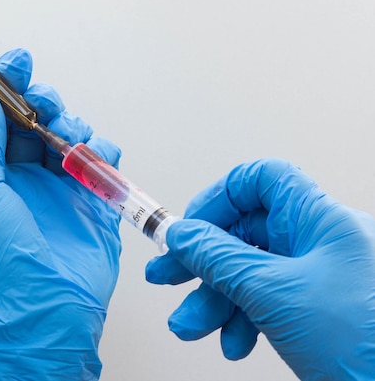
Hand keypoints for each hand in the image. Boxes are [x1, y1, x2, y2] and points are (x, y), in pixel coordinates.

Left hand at [0, 49, 121, 379]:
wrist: (38, 316)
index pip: (0, 117)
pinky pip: (103, 164)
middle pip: (39, 120)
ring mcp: (61, 192)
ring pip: (72, 137)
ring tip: (68, 137)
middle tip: (45, 105)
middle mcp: (25, 180)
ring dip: (73, 125)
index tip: (18, 60)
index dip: (9, 85)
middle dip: (44, 101)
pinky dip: (102, 151)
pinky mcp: (94, 206)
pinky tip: (94, 155)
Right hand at [145, 158, 374, 379]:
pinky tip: (233, 342)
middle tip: (167, 275)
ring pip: (248, 273)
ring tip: (191, 325)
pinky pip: (264, 301)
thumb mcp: (273, 292)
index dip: (219, 198)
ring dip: (214, 300)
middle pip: (244, 233)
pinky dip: (241, 320)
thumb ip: (219, 258)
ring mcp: (316, 278)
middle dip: (201, 260)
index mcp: (318, 220)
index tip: (188, 226)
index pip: (260, 181)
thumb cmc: (364, 341)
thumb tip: (182, 234)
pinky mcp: (313, 310)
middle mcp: (318, 243)